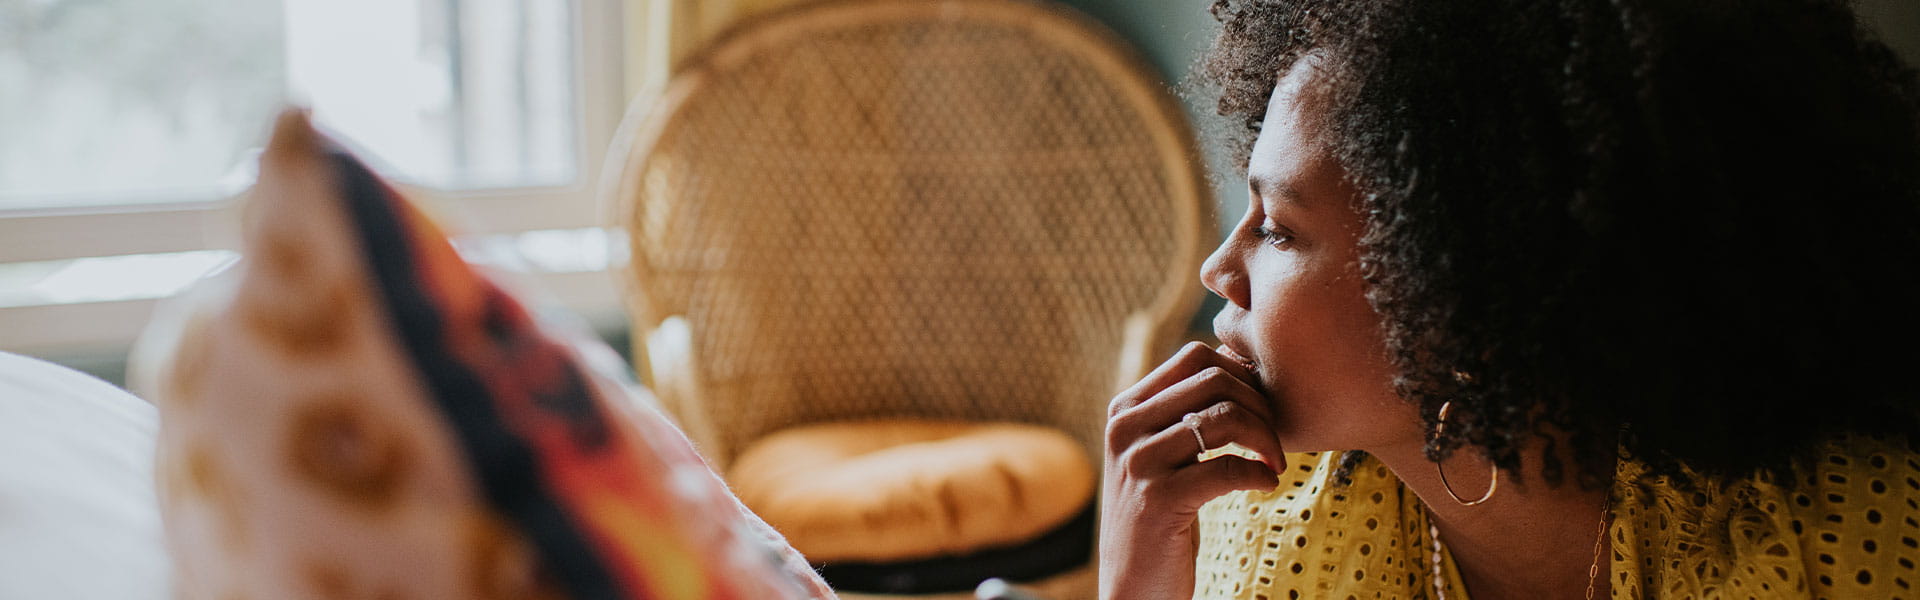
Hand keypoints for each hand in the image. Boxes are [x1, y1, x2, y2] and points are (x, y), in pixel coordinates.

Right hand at [1100, 342, 1285, 599]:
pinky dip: (1260, 473)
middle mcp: (1125, 428)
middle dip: (1260, 405)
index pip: (1195, 356)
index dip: (1241, 374)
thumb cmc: (1160, 514)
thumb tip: (1238, 357)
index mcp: (1125, 408)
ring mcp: (1139, 464)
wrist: (1134, 584)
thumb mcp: (1161, 452)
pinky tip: (1265, 483)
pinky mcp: (1160, 501)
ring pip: (1225, 418)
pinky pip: (1229, 467)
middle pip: (1214, 380)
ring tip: (1273, 462)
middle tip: (1274, 440)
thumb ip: (1185, 409)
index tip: (1260, 408)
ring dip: (1266, 439)